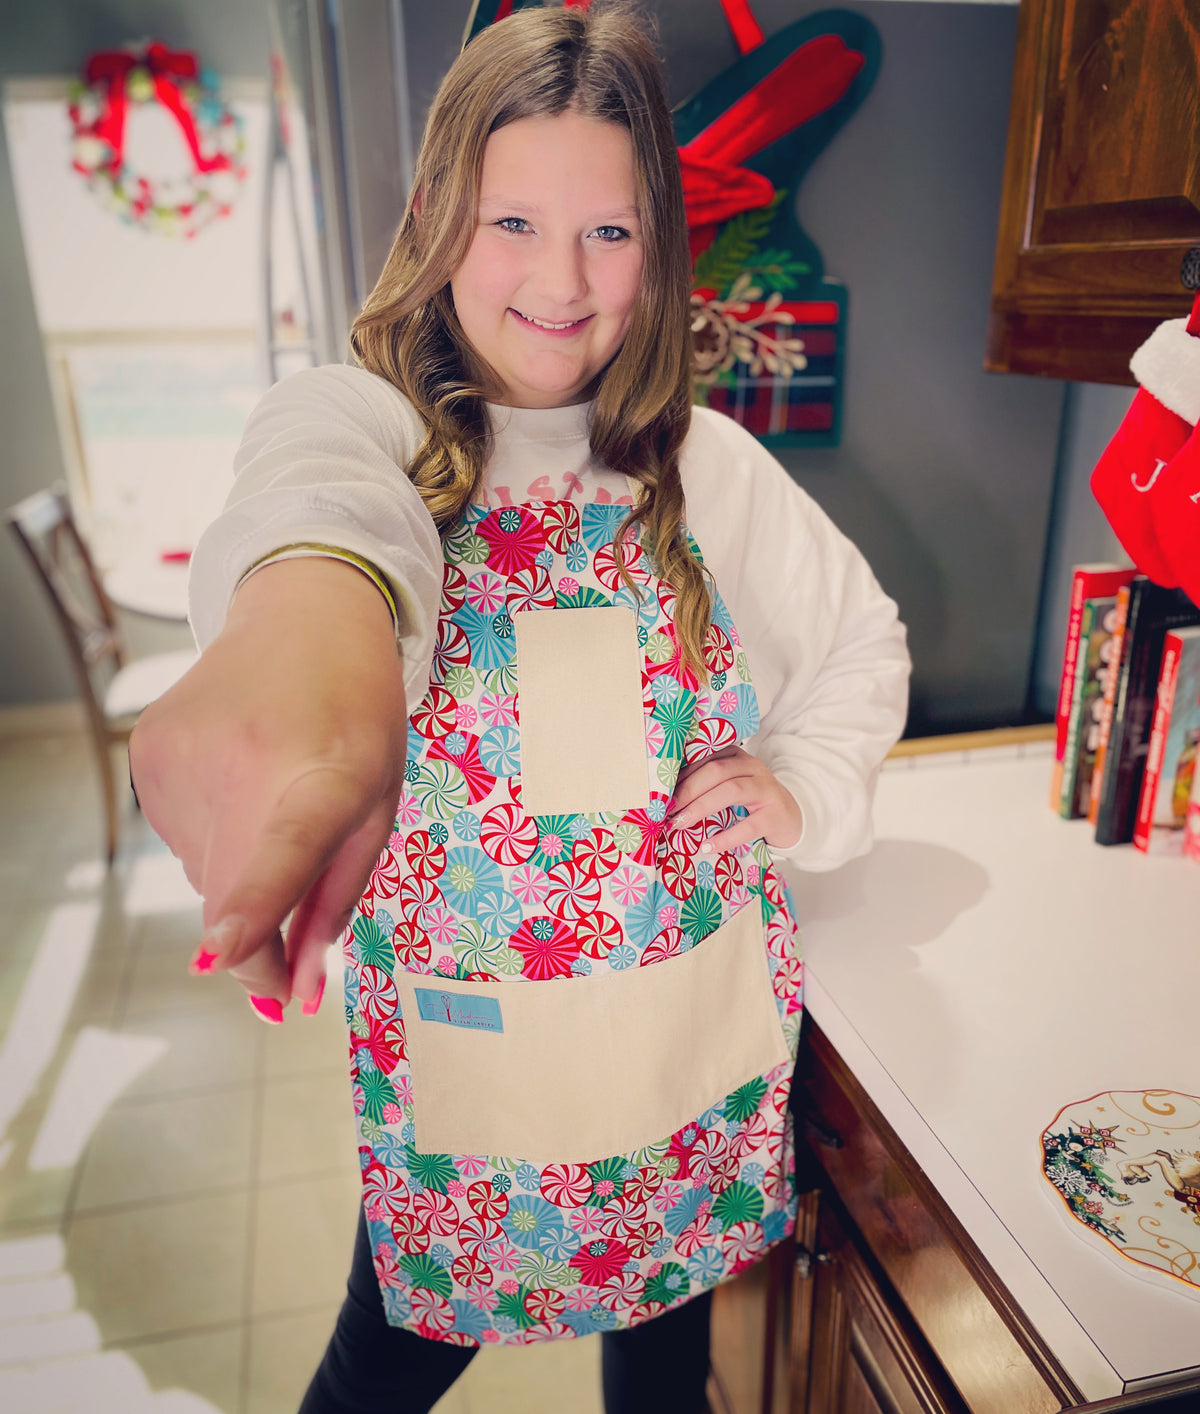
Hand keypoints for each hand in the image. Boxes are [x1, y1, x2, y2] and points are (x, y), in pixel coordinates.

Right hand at [129, 558, 406, 1018]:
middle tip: (289, 962)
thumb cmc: (357, 720)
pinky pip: (180, 839)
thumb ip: (334, 907)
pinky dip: (211, 836)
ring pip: (204, 874)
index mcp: (327, 774)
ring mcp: (184, 755)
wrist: (305, 617)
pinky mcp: (146, 752)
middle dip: (260, 948)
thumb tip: (293, 999)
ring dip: (239, 873)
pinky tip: (239, 780)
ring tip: (275, 799)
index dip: (254, 904)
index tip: (221, 954)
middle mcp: (245, 760)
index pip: (287, 845)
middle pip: (233, 896)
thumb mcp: (378, 809)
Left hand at [667, 746, 801, 853]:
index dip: (681, 776)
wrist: (792, 818)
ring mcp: (767, 790)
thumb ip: (706, 785)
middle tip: (668, 811)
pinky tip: (708, 845)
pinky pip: (749, 825)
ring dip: (701, 807)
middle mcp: (753, 767)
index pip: (705, 758)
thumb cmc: (751, 802)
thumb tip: (667, 799)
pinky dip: (726, 836)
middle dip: (687, 791)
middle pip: (715, 771)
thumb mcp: (730, 786)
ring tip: (680, 824)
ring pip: (731, 791)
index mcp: (736, 756)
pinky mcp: (775, 815)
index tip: (661, 794)